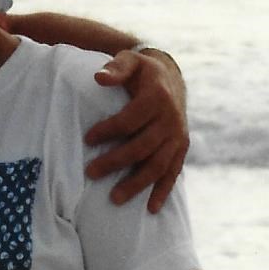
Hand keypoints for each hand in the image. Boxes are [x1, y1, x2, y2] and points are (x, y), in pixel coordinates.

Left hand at [84, 48, 188, 213]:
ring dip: (137, 183)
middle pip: (142, 146)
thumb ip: (115, 68)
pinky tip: (150, 208)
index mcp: (157, 97)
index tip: (87, 139)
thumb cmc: (141, 71)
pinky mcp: (181, 148)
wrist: (170, 77)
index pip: (130, 119)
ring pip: (158, 164)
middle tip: (90, 173)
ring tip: (114, 199)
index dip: (109, 130)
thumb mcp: (129, 61)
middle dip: (116, 161)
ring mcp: (177, 136)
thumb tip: (99, 77)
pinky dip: (163, 191)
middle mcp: (171, 119)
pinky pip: (174, 172)